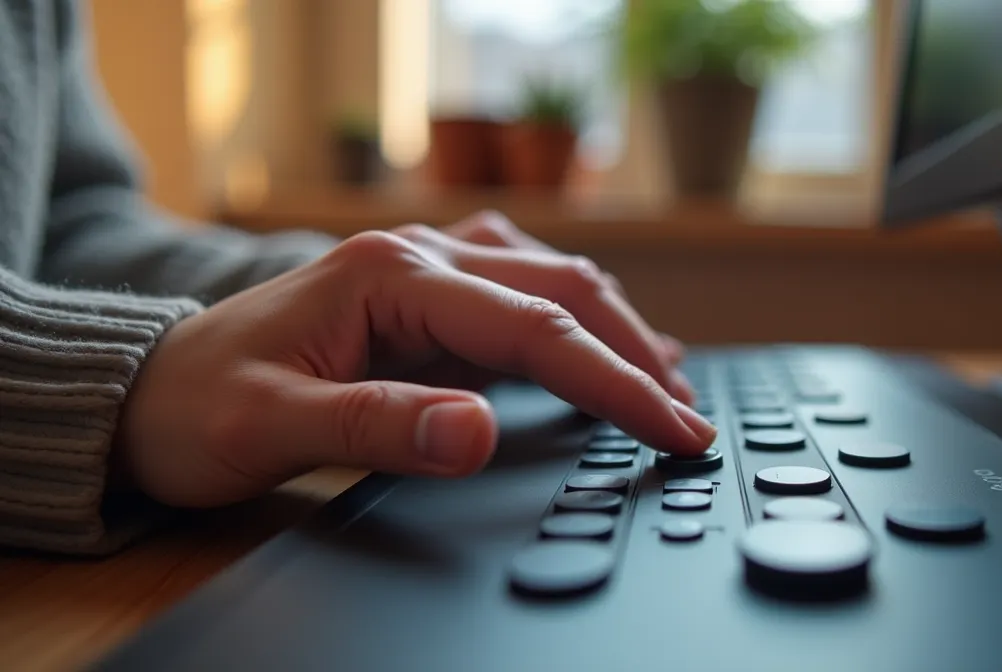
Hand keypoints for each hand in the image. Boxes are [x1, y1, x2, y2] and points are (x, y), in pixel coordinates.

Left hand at [116, 228, 716, 507]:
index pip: (534, 327)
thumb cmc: (197, 409)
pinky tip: (599, 343)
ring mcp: (421, 272)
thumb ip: (376, 425)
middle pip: (559, 290)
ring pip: (549, 281)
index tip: (672, 426)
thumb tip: (478, 431)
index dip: (613, 381)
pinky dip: (573, 321)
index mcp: (388, 276)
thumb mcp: (270, 428)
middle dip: (632, 353)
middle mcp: (415, 258)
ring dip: (612, 329)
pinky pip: (519, 295)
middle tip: (686, 416)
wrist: (145, 392)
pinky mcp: (421, 298)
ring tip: (663, 381)